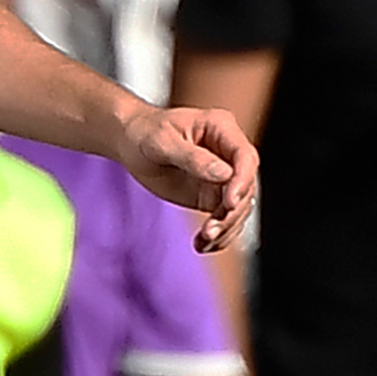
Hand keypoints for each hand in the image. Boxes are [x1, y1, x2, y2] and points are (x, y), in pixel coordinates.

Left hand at [118, 103, 254, 250]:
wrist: (130, 142)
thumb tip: (223, 175)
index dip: (242, 182)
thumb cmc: (144, 132)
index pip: (245, 158)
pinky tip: (203, 246)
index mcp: (222, 129)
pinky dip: (217, 235)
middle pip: (246, 187)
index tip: (229, 203)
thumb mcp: (161, 141)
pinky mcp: (212, 195)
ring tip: (204, 242)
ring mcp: (224, 177)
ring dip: (225, 228)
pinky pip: (223, 218)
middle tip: (210, 231)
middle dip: (232, 213)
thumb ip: (191, 157)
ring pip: (238, 207)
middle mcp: (229, 154)